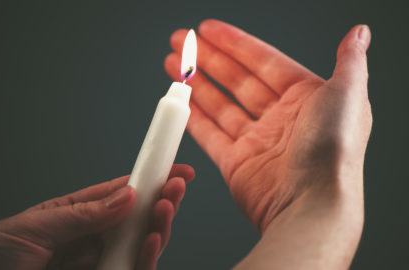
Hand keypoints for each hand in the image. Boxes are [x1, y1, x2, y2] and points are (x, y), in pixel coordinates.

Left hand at [0, 164, 194, 269]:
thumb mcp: (31, 228)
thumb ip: (82, 215)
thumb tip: (125, 196)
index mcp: (74, 217)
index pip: (119, 194)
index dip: (147, 179)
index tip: (172, 166)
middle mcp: (90, 241)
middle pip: (136, 220)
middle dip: (160, 201)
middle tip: (176, 185)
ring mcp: (97, 265)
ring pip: (138, 247)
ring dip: (157, 226)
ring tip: (165, 206)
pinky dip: (144, 258)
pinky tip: (150, 240)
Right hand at [165, 20, 370, 231]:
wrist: (311, 203)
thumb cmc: (333, 151)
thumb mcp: (348, 96)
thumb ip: (349, 62)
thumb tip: (360, 32)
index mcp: (305, 98)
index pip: (263, 62)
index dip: (234, 44)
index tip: (208, 30)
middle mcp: (280, 118)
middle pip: (236, 80)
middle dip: (208, 59)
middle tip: (182, 42)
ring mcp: (256, 141)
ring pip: (220, 105)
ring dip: (196, 84)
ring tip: (175, 64)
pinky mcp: (236, 162)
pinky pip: (210, 134)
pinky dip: (193, 118)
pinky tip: (179, 100)